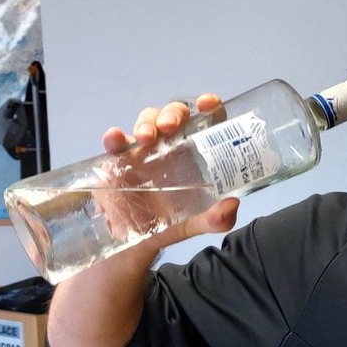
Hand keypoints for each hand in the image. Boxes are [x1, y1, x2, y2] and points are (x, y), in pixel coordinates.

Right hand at [97, 94, 239, 248]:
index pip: (207, 121)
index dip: (210, 107)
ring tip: (145, 138)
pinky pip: (117, 144)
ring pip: (147, 122)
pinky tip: (114, 139)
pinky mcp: (120, 161)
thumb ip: (215, 219)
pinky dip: (114, 138)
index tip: (206, 104)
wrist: (134, 243)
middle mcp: (171, 147)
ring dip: (147, 123)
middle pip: (175, 115)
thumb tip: (231, 205)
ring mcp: (145, 151)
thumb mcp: (195, 224)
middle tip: (170, 126)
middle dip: (173, 114)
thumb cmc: (169, 224)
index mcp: (196, 155)